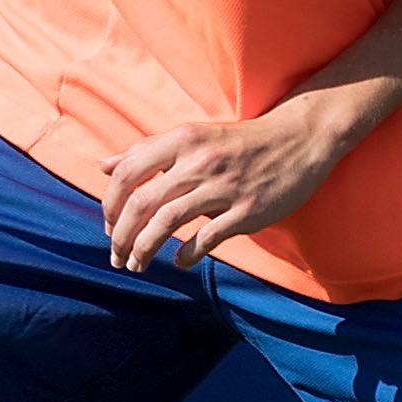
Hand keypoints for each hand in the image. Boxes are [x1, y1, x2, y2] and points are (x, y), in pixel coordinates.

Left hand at [102, 91, 370, 274]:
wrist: (298, 140)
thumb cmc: (239, 142)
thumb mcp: (192, 136)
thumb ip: (147, 151)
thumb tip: (102, 165)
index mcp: (182, 140)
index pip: (128, 172)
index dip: (110, 205)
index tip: (109, 226)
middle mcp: (199, 162)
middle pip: (142, 203)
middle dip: (121, 237)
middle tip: (116, 256)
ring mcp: (224, 187)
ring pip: (168, 223)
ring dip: (144, 250)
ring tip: (137, 265)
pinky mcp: (247, 211)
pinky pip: (207, 238)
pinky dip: (187, 255)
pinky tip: (179, 263)